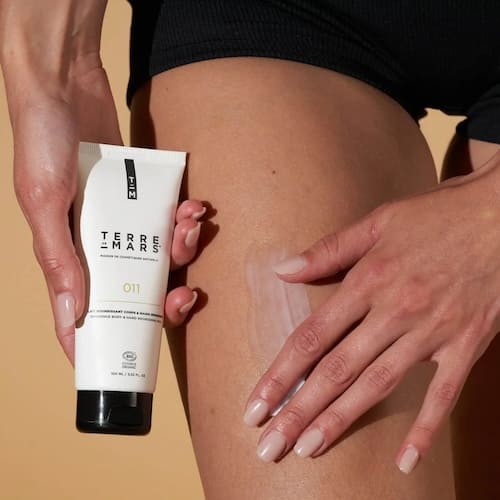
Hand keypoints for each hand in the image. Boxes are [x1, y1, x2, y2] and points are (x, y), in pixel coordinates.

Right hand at [11, 65, 202, 363]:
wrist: (65, 85)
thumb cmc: (42, 142)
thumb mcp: (44, 204)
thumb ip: (59, 260)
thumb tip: (74, 314)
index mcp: (67, 256)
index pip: (84, 315)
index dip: (105, 343)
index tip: (131, 364)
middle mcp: (96, 245)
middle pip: (135, 292)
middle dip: (165, 299)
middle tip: (185, 294)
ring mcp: (120, 222)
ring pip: (159, 256)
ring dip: (181, 251)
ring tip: (189, 228)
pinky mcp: (139, 198)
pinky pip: (167, 220)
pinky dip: (184, 220)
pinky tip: (193, 209)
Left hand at [244, 156, 499, 471]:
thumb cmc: (436, 216)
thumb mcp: (377, 223)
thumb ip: (328, 250)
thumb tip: (282, 271)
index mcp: (368, 280)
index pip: (313, 336)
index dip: (280, 373)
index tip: (256, 403)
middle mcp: (394, 311)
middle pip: (337, 369)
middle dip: (298, 410)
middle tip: (268, 445)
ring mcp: (431, 332)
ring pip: (378, 385)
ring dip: (340, 420)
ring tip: (307, 449)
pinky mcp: (465, 346)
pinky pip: (443, 394)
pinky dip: (425, 428)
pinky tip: (405, 461)